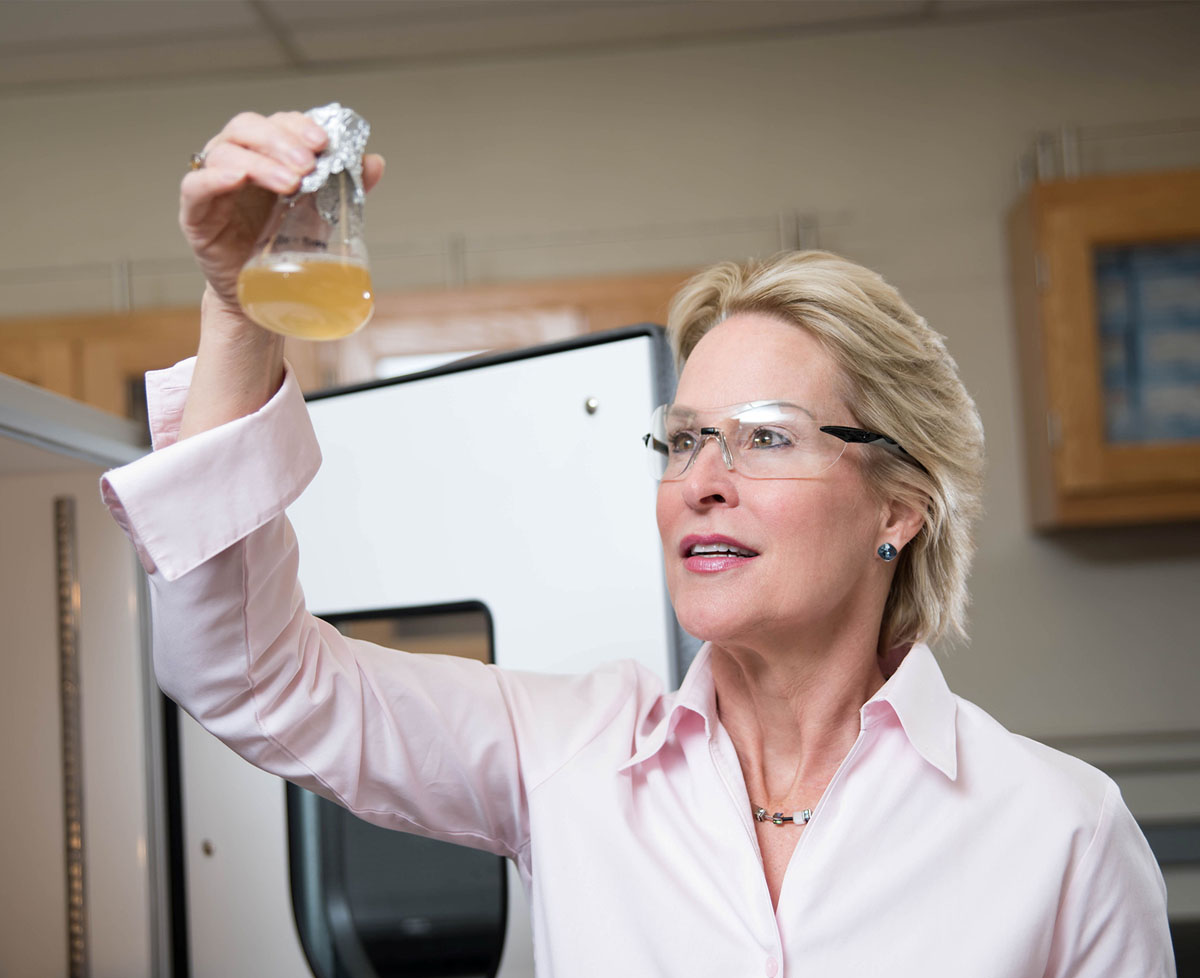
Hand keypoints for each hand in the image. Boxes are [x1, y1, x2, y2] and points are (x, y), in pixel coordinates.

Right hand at [179, 110, 384, 308]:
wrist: (270, 295)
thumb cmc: (291, 248)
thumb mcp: (324, 213)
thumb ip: (346, 186)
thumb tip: (374, 161)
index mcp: (267, 155)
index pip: (277, 123)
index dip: (298, 126)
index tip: (323, 142)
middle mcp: (237, 161)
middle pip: (247, 128)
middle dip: (281, 141)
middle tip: (307, 163)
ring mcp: (214, 185)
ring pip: (224, 152)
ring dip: (259, 162)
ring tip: (289, 183)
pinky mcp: (195, 214)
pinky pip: (195, 186)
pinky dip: (214, 178)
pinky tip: (236, 178)